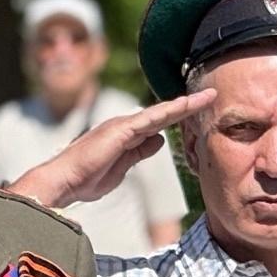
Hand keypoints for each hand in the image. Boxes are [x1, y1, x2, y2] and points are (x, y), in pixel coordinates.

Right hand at [6, 90, 215, 210]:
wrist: (64, 182)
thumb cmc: (88, 179)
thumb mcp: (123, 167)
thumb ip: (140, 152)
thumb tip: (160, 141)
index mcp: (127, 135)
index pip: (159, 123)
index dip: (180, 116)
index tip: (200, 110)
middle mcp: (125, 125)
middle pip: (164, 113)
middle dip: (188, 105)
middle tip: (212, 95)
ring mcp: (122, 126)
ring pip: (160, 112)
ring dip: (184, 105)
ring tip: (207, 97)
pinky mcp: (118, 131)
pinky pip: (148, 120)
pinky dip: (167, 113)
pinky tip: (184, 107)